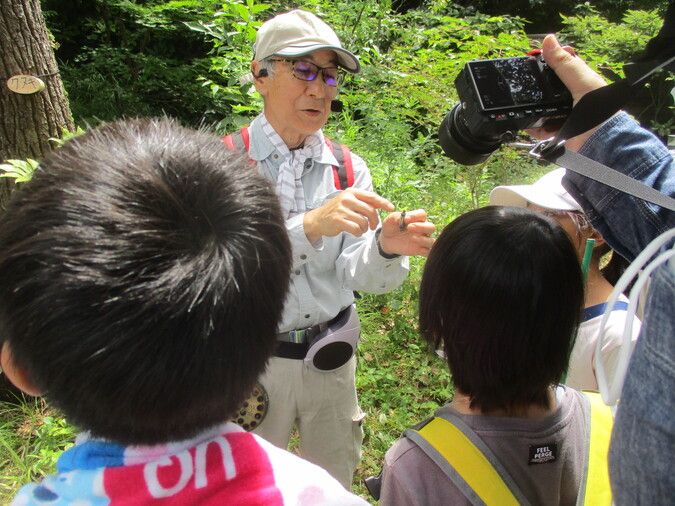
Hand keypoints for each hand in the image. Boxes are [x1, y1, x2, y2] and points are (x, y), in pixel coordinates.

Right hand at [303, 188, 394, 243]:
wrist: (318, 219)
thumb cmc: (337, 211)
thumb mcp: (349, 202)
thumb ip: (364, 202)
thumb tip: (382, 204)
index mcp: (351, 192)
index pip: (372, 197)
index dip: (383, 203)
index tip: (391, 208)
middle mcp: (347, 199)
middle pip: (370, 210)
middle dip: (374, 220)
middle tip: (372, 226)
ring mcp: (342, 209)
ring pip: (363, 221)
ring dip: (365, 229)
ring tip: (360, 229)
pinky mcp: (338, 220)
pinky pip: (356, 229)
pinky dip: (358, 233)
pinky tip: (355, 232)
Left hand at [379, 209, 434, 256]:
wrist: (387, 240)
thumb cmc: (391, 226)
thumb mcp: (391, 220)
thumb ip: (397, 217)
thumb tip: (405, 218)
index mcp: (417, 218)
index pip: (422, 214)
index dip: (416, 216)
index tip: (406, 219)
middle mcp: (422, 228)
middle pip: (431, 227)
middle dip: (422, 227)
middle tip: (409, 227)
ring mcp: (422, 240)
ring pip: (432, 241)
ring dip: (424, 240)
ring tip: (412, 238)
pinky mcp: (420, 250)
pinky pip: (428, 252)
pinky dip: (426, 251)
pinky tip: (417, 249)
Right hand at [526, 34, 606, 150]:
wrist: (601, 139)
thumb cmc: (598, 107)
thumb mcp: (580, 80)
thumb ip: (563, 63)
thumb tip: (548, 39)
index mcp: (579, 81)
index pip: (559, 68)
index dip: (546, 64)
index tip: (531, 62)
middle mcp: (571, 97)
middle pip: (547, 90)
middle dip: (535, 90)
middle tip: (522, 88)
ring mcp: (564, 114)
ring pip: (542, 109)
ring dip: (532, 109)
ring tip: (523, 107)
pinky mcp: (558, 131)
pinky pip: (540, 127)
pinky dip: (533, 127)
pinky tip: (529, 124)